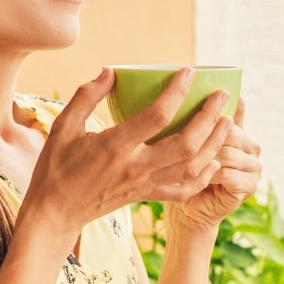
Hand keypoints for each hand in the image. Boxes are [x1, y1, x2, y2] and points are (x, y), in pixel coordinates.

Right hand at [20, 67, 233, 237]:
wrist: (56, 212)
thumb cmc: (56, 167)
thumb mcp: (62, 126)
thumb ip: (86, 96)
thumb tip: (110, 71)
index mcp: (115, 146)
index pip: (157, 116)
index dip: (177, 92)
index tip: (189, 72)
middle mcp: (135, 167)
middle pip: (186, 143)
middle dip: (209, 118)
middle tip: (221, 96)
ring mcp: (143, 184)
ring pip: (191, 168)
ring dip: (214, 144)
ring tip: (227, 122)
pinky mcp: (146, 196)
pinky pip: (183, 190)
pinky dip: (203, 178)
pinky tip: (214, 162)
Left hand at [167, 95, 261, 233]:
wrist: (190, 208)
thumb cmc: (183, 172)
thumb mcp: (186, 141)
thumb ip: (192, 118)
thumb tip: (181, 81)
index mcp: (240, 130)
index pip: (229, 112)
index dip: (214, 110)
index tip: (200, 104)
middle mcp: (252, 146)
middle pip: (229, 131)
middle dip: (204, 134)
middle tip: (177, 138)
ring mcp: (254, 166)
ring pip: (226, 152)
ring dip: (203, 156)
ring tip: (180, 158)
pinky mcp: (250, 186)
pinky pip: (227, 174)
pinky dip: (209, 175)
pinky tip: (193, 175)